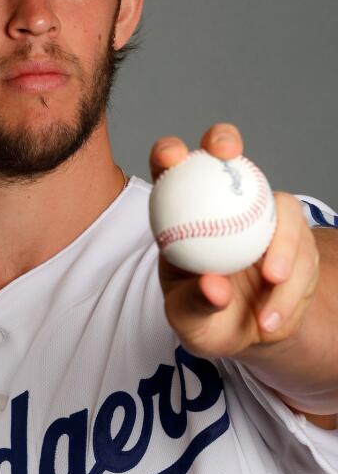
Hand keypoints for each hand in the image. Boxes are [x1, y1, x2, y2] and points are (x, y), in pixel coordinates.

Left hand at [149, 123, 319, 359]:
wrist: (244, 334)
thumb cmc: (203, 318)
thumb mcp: (189, 322)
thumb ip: (196, 303)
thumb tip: (215, 285)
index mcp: (183, 213)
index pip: (171, 171)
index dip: (169, 152)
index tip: (172, 158)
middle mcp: (223, 202)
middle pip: (225, 154)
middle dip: (224, 139)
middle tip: (228, 156)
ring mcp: (263, 214)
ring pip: (279, 212)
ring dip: (281, 249)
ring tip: (271, 285)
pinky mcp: (295, 235)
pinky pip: (304, 252)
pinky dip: (291, 288)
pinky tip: (273, 319)